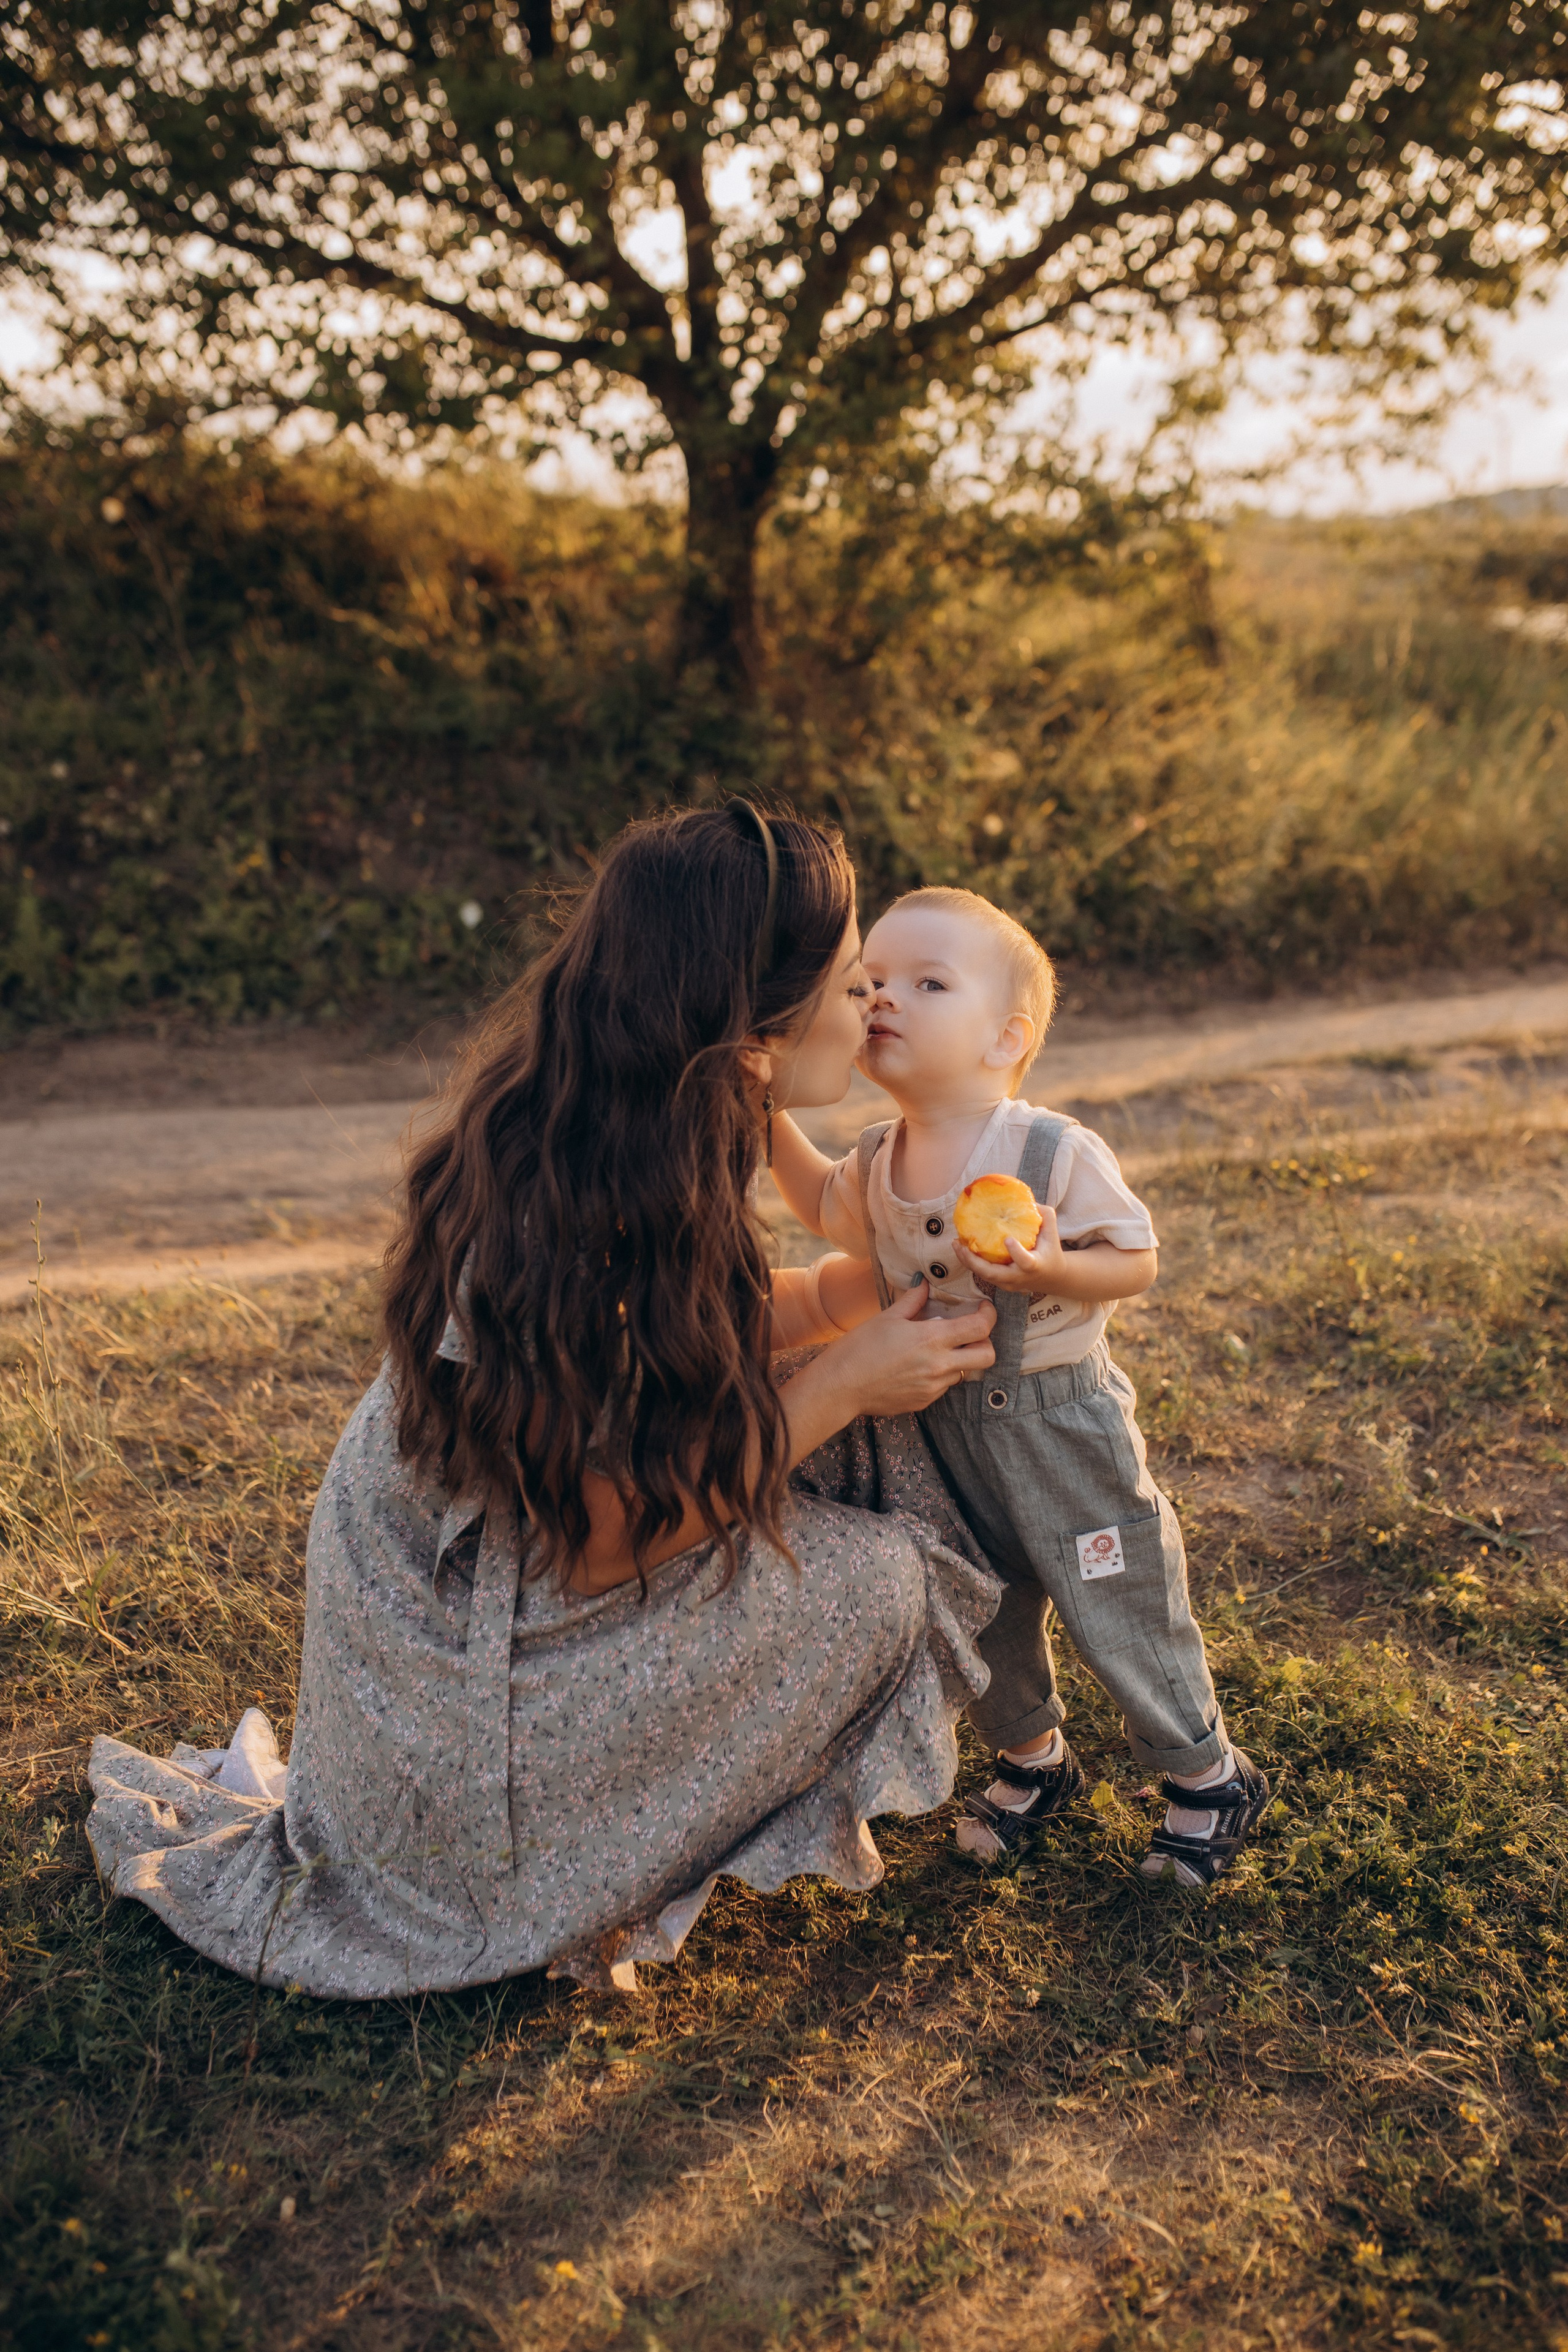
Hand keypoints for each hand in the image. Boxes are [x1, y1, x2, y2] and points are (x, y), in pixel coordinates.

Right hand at [826, 1281, 995, 1415]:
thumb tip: (925, 1284)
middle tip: (970, 1332)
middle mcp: (939, 1366)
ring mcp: (934, 1387)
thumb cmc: (858, 1349)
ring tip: (935, 1349)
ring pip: (965, 1371)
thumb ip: (913, 1301)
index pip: (980, 1328)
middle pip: (987, 1356)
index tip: (984, 1308)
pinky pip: (944, 1386)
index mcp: (932, 1339)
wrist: (839, 1387)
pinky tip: (917, 1367)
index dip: (989, 1315)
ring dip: (959, 1359)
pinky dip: (939, 1374)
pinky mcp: (925, 1402)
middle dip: (985, 1342)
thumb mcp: (887, 1318)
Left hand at [954, 1202, 1066, 1294]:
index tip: (1007, 1239)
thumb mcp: (1052, 1233)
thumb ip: (1044, 1215)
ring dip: (968, 1262)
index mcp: (1035, 1265)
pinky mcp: (1001, 1284)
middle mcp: (1019, 1277)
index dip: (1016, 1252)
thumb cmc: (1051, 1251)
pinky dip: (971, 1263)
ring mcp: (1009, 1283)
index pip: (1025, 1262)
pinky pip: (983, 1275)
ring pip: (984, 1276)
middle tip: (961, 1246)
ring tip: (956, 1244)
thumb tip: (1027, 1199)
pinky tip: (962, 1248)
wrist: (1052, 1278)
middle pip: (994, 1275)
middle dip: (975, 1262)